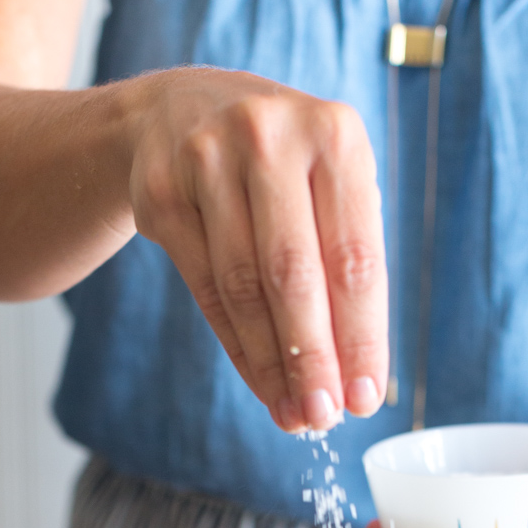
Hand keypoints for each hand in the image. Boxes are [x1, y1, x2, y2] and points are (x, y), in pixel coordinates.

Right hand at [127, 67, 387, 432]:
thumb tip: (355, 377)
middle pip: (294, 274)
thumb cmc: (283, 168)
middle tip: (323, 417)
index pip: (354, 257)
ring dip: (271, 363)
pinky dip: (237, 345)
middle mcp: (269, 137)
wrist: (183, 110)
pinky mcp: (161, 192)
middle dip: (312, 357)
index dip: (361, 337)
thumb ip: (347, 268)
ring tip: (293, 414)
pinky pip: (205, 287)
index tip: (366, 398)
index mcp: (334, 135)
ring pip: (243, 286)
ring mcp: (206, 159)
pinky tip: (261, 382)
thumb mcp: (330, 187)